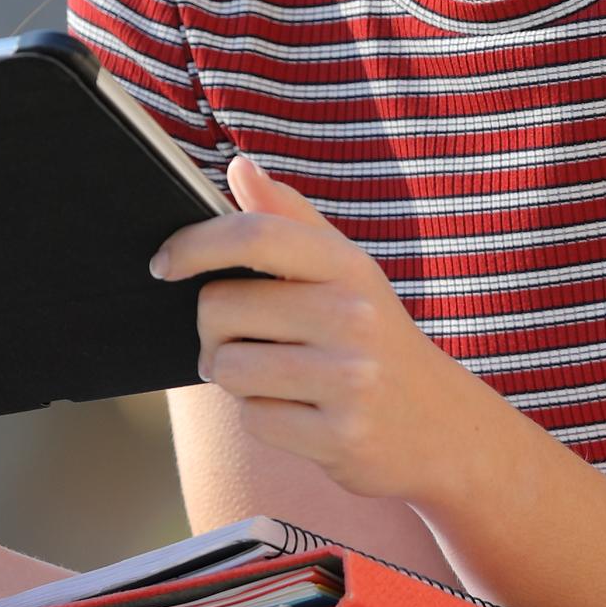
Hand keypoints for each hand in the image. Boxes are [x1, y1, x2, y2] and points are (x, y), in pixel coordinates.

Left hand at [147, 155, 463, 504]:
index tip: (164, 265)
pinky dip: (263, 418)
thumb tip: (240, 168)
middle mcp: (353, 317)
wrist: (442, 426)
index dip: (194, 245)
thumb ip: (289, 218)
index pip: (254, 235)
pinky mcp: (341, 437)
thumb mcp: (345, 272)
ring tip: (275, 377)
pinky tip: (300, 413)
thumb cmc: (374, 337)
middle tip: (239, 342)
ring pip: (228, 369)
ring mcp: (350, 379)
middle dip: (211, 330)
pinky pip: (254, 420)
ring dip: (235, 378)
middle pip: (220, 308)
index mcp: (347, 266)